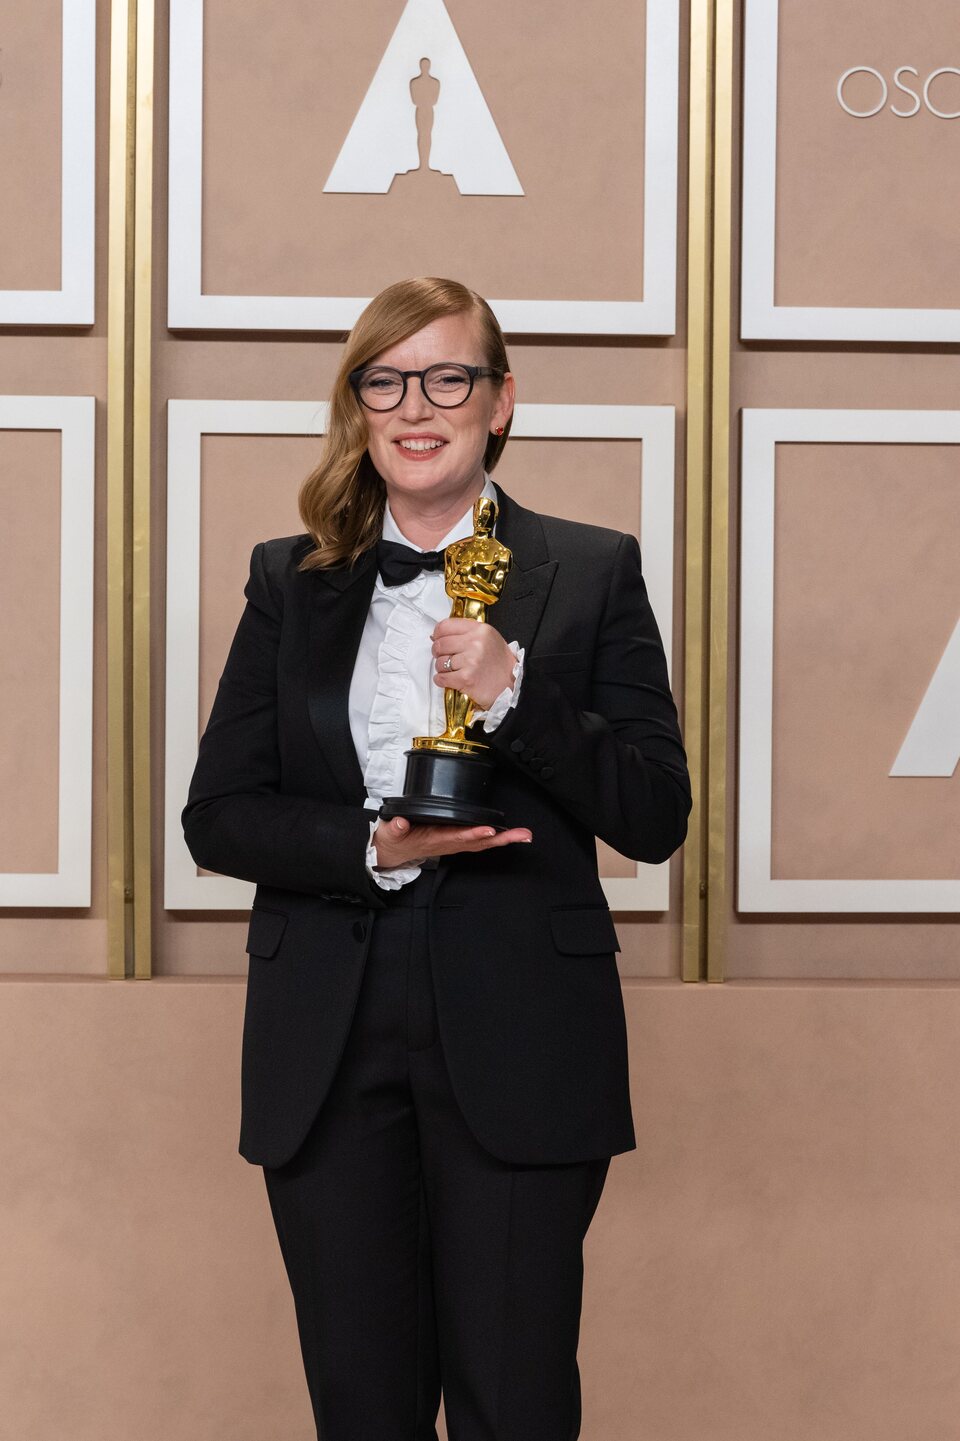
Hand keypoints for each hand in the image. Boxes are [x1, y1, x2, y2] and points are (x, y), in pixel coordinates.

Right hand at [373, 815, 532, 868]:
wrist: (395, 852)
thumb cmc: (396, 840)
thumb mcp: (390, 833)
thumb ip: (395, 827)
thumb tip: (401, 822)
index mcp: (436, 839)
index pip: (458, 836)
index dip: (474, 834)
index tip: (489, 830)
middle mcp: (450, 843)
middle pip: (480, 842)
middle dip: (502, 839)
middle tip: (522, 835)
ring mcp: (456, 843)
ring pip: (484, 842)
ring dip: (505, 839)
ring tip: (524, 835)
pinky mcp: (458, 840)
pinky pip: (480, 841)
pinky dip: (497, 838)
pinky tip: (510, 835)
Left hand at [431, 617, 516, 707]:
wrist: (511, 685)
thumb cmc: (499, 663)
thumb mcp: (489, 638)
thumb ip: (467, 633)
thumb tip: (439, 636)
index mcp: (480, 630)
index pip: (446, 626)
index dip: (438, 634)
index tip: (437, 639)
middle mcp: (475, 643)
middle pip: (440, 644)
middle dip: (438, 652)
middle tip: (444, 657)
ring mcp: (470, 661)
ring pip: (440, 662)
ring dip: (442, 668)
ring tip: (453, 670)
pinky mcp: (466, 679)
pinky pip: (441, 678)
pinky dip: (442, 680)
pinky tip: (450, 680)